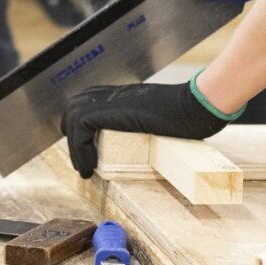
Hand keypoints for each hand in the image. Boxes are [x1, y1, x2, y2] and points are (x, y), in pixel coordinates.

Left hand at [60, 81, 229, 178]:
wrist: (192, 107)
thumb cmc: (184, 115)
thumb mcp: (156, 118)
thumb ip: (142, 123)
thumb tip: (148, 139)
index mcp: (119, 95)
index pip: (84, 104)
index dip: (78, 128)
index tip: (85, 153)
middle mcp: (110, 94)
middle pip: (73, 109)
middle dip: (73, 139)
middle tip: (83, 165)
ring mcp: (109, 100)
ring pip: (73, 119)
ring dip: (75, 148)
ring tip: (85, 170)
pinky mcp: (110, 110)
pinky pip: (81, 127)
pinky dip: (81, 149)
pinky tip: (90, 166)